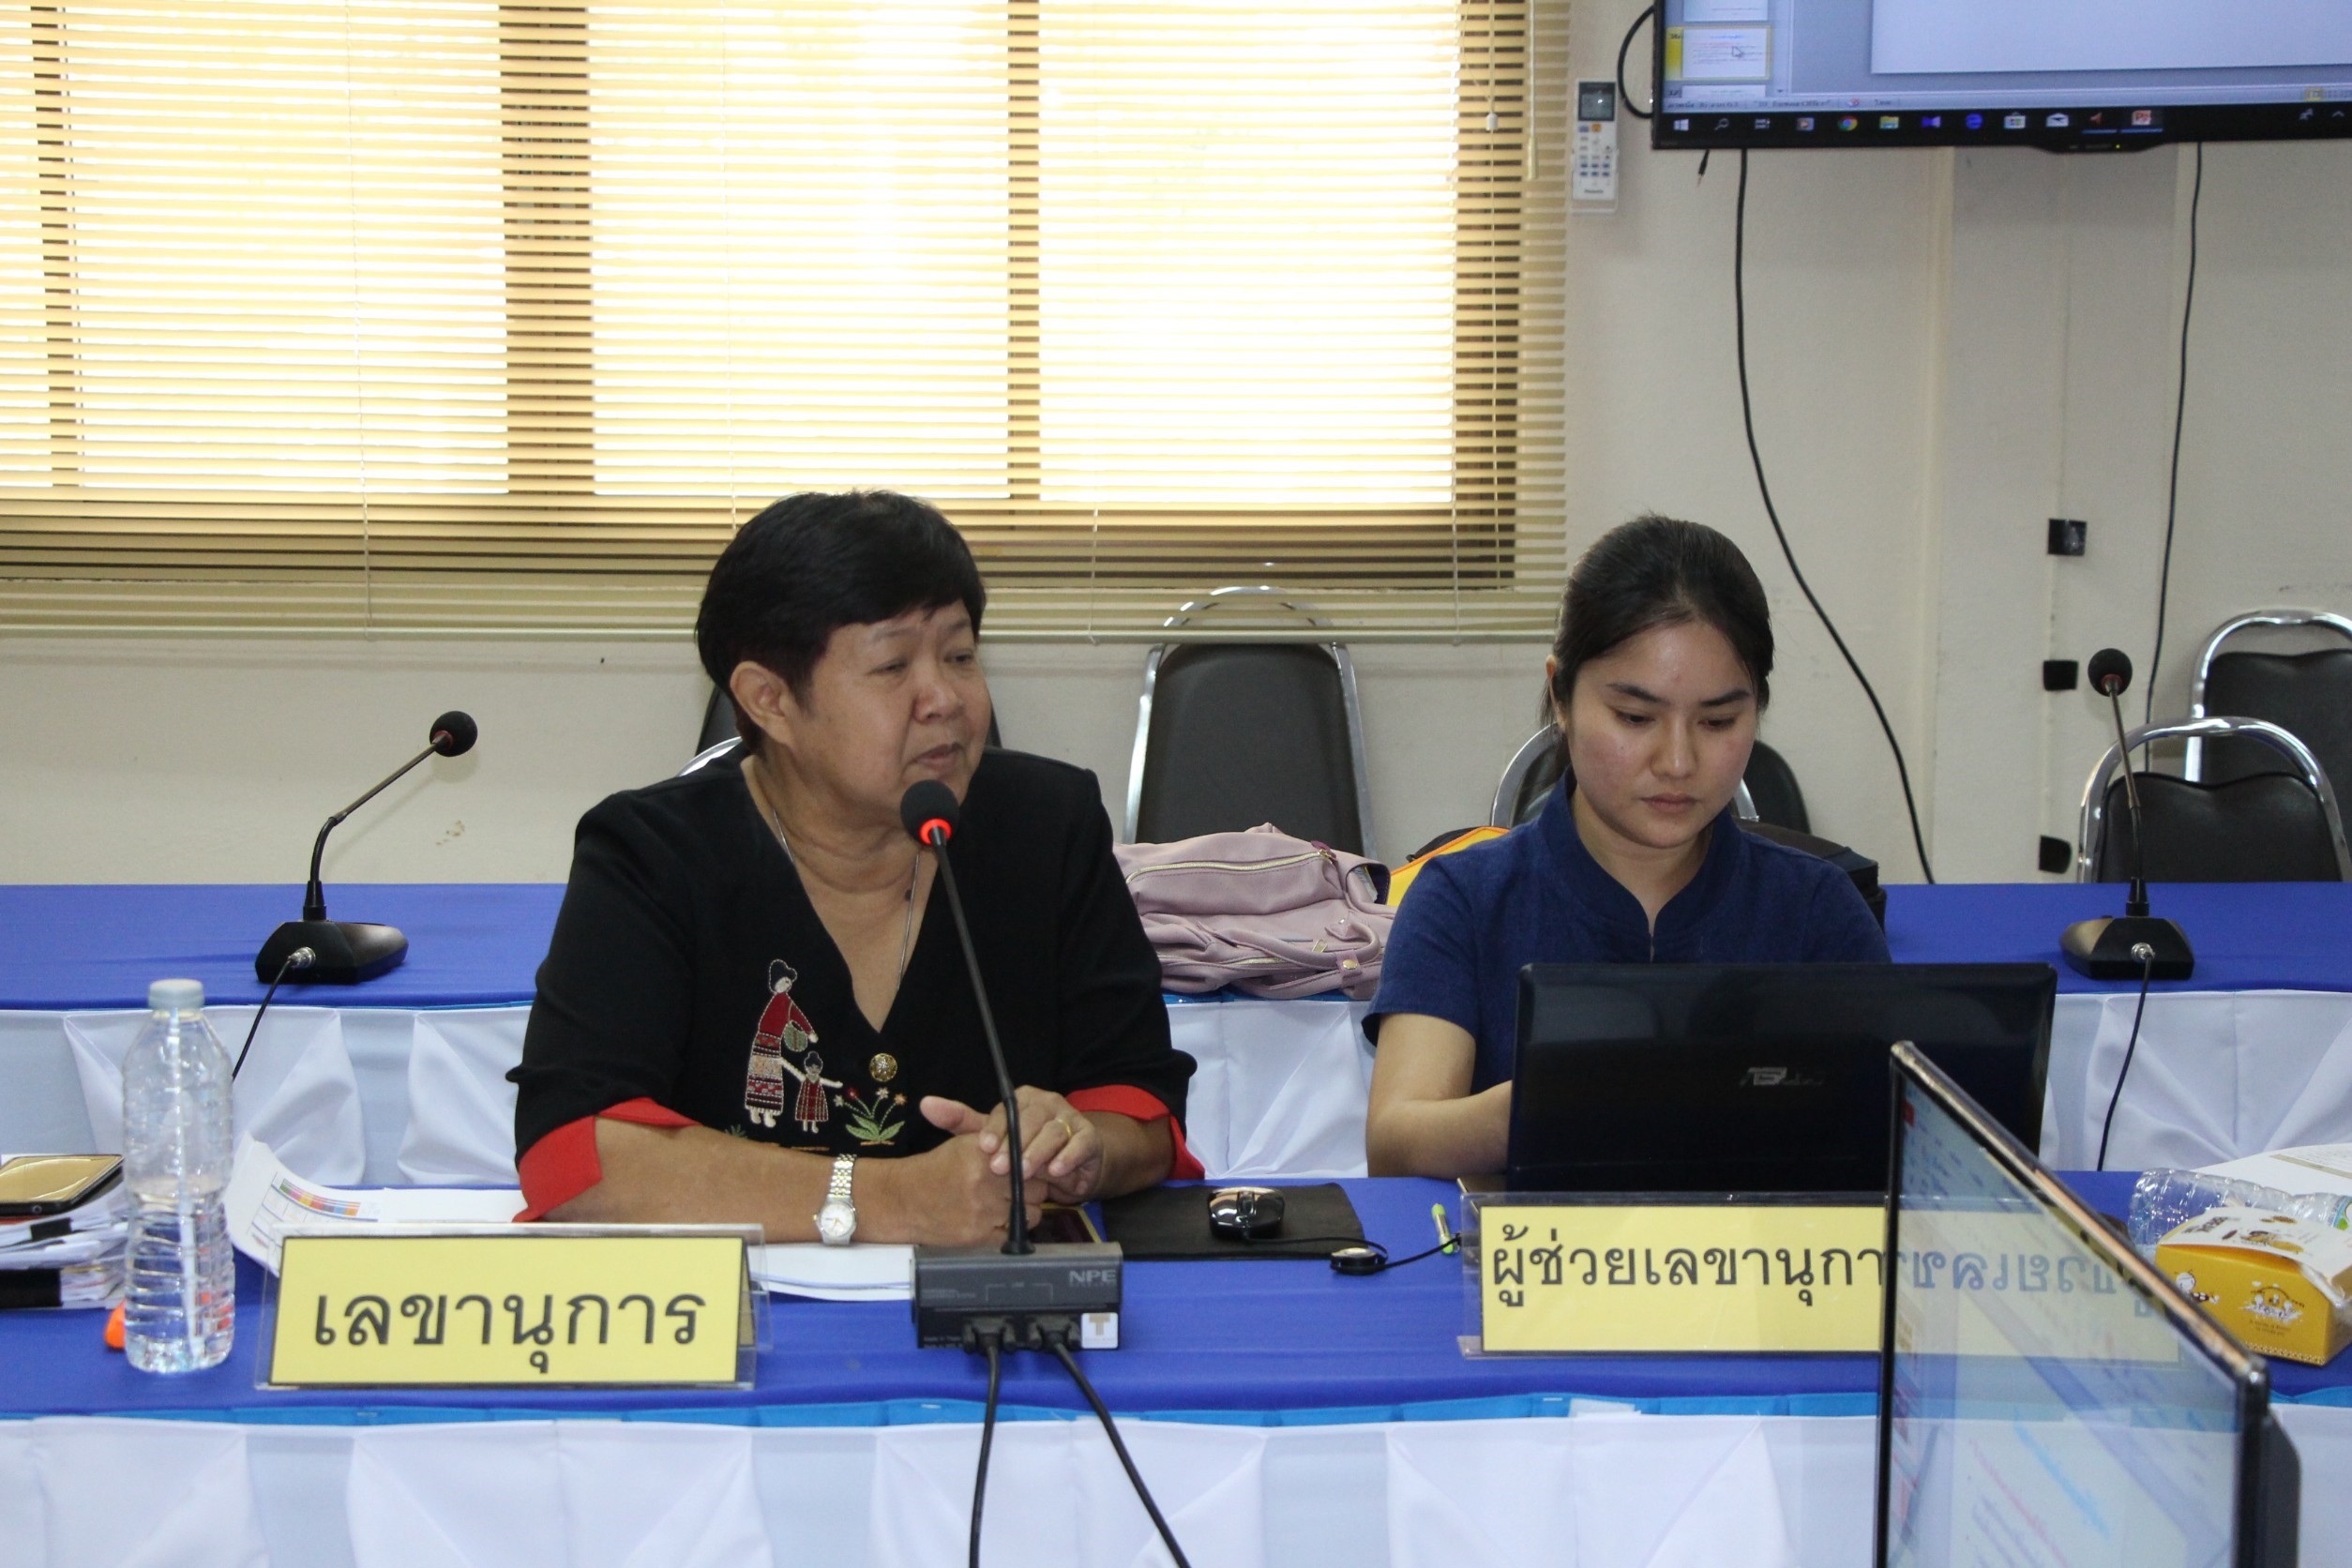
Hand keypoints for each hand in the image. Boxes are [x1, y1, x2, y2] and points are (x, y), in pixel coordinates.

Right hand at [876, 1110, 1040, 1246]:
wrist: (904, 1199)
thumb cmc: (938, 1168)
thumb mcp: (966, 1143)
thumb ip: (1001, 1140)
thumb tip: (1036, 1143)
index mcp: (983, 1152)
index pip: (1032, 1159)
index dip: (1035, 1164)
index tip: (1032, 1166)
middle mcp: (985, 1180)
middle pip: (1037, 1187)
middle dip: (1033, 1187)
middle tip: (1018, 1186)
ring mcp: (983, 1210)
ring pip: (1031, 1212)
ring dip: (1025, 1208)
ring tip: (1007, 1202)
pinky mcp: (980, 1236)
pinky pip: (1016, 1233)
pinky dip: (1011, 1227)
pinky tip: (997, 1218)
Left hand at [921, 1087, 1105, 1205]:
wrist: (1073, 1161)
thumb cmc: (1028, 1147)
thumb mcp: (995, 1135)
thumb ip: (962, 1121)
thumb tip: (925, 1104)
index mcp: (1023, 1099)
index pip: (1007, 1110)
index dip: (995, 1129)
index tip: (983, 1148)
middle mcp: (1047, 1104)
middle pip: (1030, 1120)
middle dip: (1014, 1145)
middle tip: (999, 1168)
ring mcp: (1069, 1118)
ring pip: (1052, 1132)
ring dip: (1038, 1153)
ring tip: (1025, 1172)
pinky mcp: (1088, 1137)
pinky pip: (1079, 1144)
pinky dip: (1067, 1157)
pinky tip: (1055, 1171)